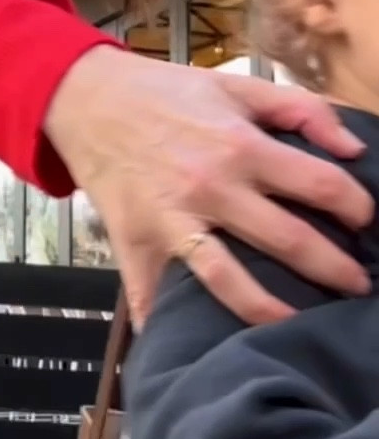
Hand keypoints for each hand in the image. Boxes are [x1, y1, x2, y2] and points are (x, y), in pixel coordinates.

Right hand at [44, 47, 373, 326]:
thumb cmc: (166, 92)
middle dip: (334, 268)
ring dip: (271, 311)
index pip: (319, 183)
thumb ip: (301, 109)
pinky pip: (152, 295)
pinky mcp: (136, 243)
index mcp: (241, 145)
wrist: (88, 99)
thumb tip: (353, 150)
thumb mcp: (236, 87)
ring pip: (229, 280)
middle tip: (358, 287)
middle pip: (288, 240)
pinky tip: (186, 351)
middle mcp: (211, 187)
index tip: (368, 222)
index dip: (355, 206)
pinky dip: (165, 326)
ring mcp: (172, 221)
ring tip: (300, 326)